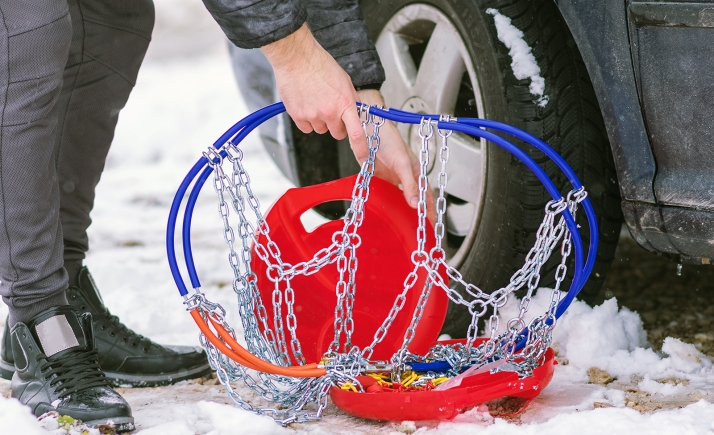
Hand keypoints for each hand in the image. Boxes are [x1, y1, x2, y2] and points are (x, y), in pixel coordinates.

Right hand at [261, 24, 367, 156]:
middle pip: (337, 133)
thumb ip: (350, 100)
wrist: (297, 57)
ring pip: (320, 130)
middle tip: (331, 109)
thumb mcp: (344, 81)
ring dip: (320, 121)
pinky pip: (306, 128)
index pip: (357, 135)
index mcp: (345, 103)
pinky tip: (306, 104)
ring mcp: (313, 115)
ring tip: (316, 101)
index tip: (364, 159)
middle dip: (336, 125)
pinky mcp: (297, 116)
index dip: (361, 150)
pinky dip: (306, 120)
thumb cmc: (320, 64)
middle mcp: (330, 112)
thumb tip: (354, 113)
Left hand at [356, 90, 435, 221]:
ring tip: (403, 226)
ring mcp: (390, 178)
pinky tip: (383, 211)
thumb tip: (416, 203)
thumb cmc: (388, 138)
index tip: (430, 225)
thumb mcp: (402, 163)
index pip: (425, 196)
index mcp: (415, 172)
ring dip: (400, 210)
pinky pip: (382, 193)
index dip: (428, 211)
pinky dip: (384, 203)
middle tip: (418, 230)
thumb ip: (409, 184)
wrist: (367, 127)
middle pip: (412, 200)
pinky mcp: (377, 177)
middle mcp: (403, 176)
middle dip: (416, 215)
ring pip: (397, 199)